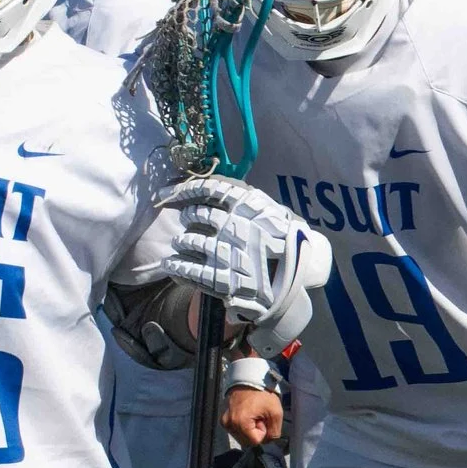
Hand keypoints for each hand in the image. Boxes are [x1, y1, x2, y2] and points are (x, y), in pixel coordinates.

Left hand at [158, 178, 329, 355]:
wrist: (300, 277)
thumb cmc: (290, 242)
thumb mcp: (274, 212)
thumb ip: (249, 200)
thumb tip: (220, 188)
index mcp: (247, 206)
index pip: (206, 188)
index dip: (181, 190)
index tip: (166, 194)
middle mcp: (233, 226)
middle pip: (196, 216)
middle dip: (188, 218)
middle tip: (186, 221)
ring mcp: (226, 253)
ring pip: (189, 242)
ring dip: (182, 242)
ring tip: (180, 244)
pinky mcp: (222, 279)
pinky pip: (189, 270)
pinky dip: (177, 267)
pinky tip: (171, 267)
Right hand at [224, 385, 283, 447]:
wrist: (250, 380)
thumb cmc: (263, 394)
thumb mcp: (276, 413)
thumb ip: (274, 432)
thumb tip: (269, 441)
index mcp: (240, 423)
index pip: (255, 441)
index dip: (263, 432)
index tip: (263, 418)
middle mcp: (229, 424)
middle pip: (247, 441)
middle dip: (256, 431)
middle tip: (259, 416)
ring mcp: (225, 422)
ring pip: (242, 437)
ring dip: (250, 429)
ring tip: (253, 414)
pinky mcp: (224, 419)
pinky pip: (236, 431)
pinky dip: (243, 426)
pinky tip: (248, 415)